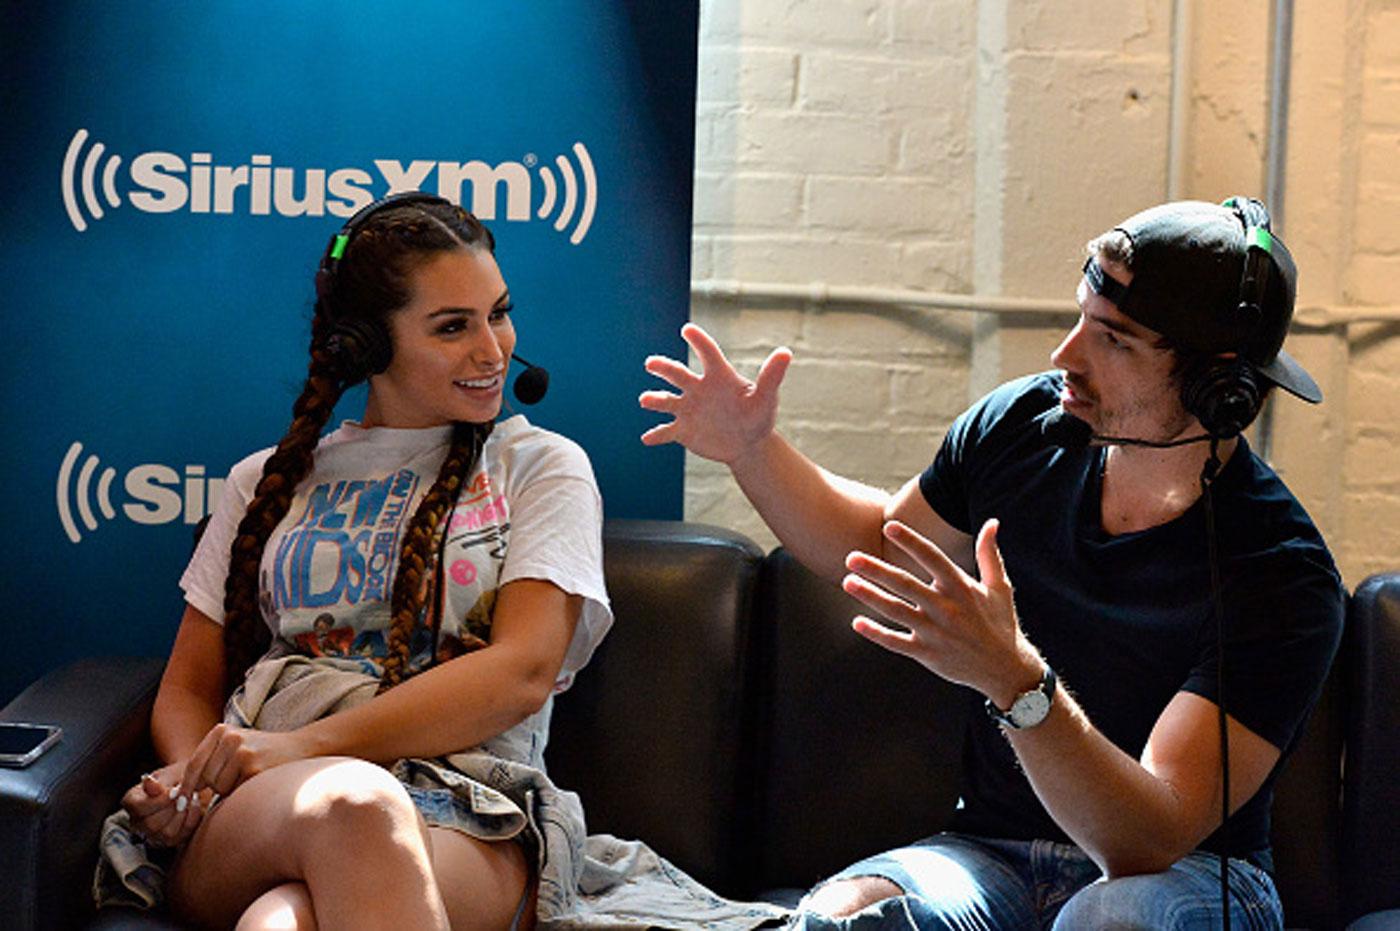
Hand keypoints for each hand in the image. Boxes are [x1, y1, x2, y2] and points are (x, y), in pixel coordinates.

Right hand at [121, 761, 206, 847]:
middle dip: (173, 808)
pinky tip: (194, 805)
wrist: (189, 784)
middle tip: (185, 794)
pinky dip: (192, 818)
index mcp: (132, 802)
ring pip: (167, 833)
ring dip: (183, 814)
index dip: (158, 801)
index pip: (138, 808)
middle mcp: (138, 821)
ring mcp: (153, 834)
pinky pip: (182, 835)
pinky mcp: (170, 840)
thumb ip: (156, 782)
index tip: (174, 791)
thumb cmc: (174, 778)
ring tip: (191, 797)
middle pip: (151, 824)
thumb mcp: (166, 775)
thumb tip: (148, 782)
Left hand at [177, 722, 309, 800]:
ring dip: (231, 791)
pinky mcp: (254, 768)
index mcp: (222, 730)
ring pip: (219, 787)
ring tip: (250, 777)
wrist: (302, 747)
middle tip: (238, 780)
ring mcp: (243, 752)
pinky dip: (243, 792)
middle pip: (205, 778)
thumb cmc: (265, 752)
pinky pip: (235, 791)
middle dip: (217, 787)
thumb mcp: (237, 745)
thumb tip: (182, 791)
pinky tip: (258, 781)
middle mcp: (230, 738)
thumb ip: (212, 760)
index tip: (181, 802)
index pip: (194, 763)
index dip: (187, 786)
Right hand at [639, 323, 790, 464]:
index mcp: (718, 376)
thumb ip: (772, 376)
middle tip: (651, 364)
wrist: (748, 444)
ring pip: (666, 401)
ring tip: (646, 400)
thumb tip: (786, 352)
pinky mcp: (683, 431)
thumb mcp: (766, 397)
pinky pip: (666, 432)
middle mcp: (698, 389)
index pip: (707, 353)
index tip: (688, 330)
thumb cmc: (758, 415)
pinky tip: (647, 439)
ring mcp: (688, 409)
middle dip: (663, 368)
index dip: (699, 341)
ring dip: (655, 400)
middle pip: (677, 374)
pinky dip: (656, 435)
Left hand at [842, 518, 1041, 705]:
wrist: (1005, 670)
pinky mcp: (927, 653)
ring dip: (870, 596)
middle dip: (877, 570)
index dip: (911, 541)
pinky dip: (876, 633)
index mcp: (961, 587)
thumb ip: (989, 554)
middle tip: (851, 557)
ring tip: (848, 582)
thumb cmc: (1000, 623)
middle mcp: (946, 608)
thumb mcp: (999, 587)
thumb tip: (992, 522)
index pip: (932, 558)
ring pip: (896, 611)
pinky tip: (857, 623)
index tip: (889, 526)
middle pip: (905, 584)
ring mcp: (935, 632)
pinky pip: (896, 642)